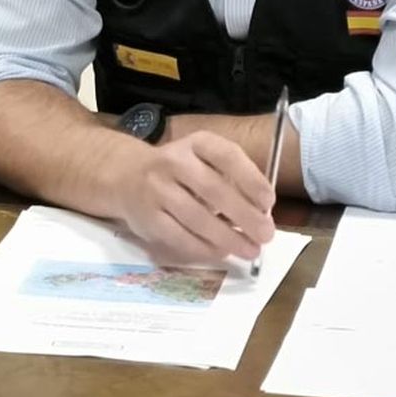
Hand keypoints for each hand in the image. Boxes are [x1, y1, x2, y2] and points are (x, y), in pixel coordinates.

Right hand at [109, 130, 275, 265]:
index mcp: (195, 143)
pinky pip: (179, 236)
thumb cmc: (179, 172)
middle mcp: (173, 161)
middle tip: (265, 234)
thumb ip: (232, 179)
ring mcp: (156, 189)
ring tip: (250, 250)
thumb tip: (262, 213)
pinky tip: (220, 252)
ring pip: (197, 218)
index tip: (269, 202)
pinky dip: (203, 248)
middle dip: (244, 215)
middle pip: (213, 189)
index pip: (227, 156)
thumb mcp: (203, 160)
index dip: (251, 179)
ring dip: (228, 238)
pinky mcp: (147, 217)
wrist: (126, 176)